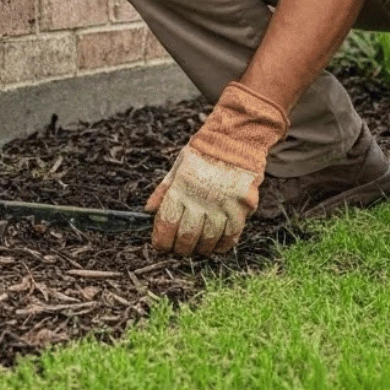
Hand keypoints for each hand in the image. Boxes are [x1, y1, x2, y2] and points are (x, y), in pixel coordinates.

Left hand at [144, 81, 288, 255]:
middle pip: (187, 237)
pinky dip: (223, 245)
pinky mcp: (241, 206)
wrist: (236, 139)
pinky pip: (231, 234)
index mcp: (181, 189)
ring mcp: (223, 204)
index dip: (161, 240)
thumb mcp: (178, 167)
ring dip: (201, 249)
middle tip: (180, 250)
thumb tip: (147, 211)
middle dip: (181, 249)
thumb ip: (163, 191)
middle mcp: (201, 199)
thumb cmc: (203, 153)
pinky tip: (217, 246)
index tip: (161, 245)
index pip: (166, 224)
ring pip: (209, 240)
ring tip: (199, 249)